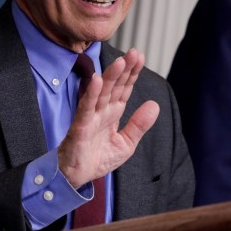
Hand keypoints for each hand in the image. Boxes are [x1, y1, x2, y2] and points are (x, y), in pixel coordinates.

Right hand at [57, 48, 159, 187]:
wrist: (75, 177)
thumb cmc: (97, 159)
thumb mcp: (126, 144)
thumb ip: (139, 125)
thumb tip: (155, 105)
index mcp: (113, 113)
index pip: (124, 89)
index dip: (132, 73)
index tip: (140, 57)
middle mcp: (102, 111)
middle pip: (114, 85)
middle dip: (124, 69)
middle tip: (134, 52)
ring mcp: (90, 116)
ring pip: (101, 92)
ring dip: (110, 76)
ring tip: (120, 62)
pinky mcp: (80, 126)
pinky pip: (85, 108)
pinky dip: (90, 94)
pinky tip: (96, 80)